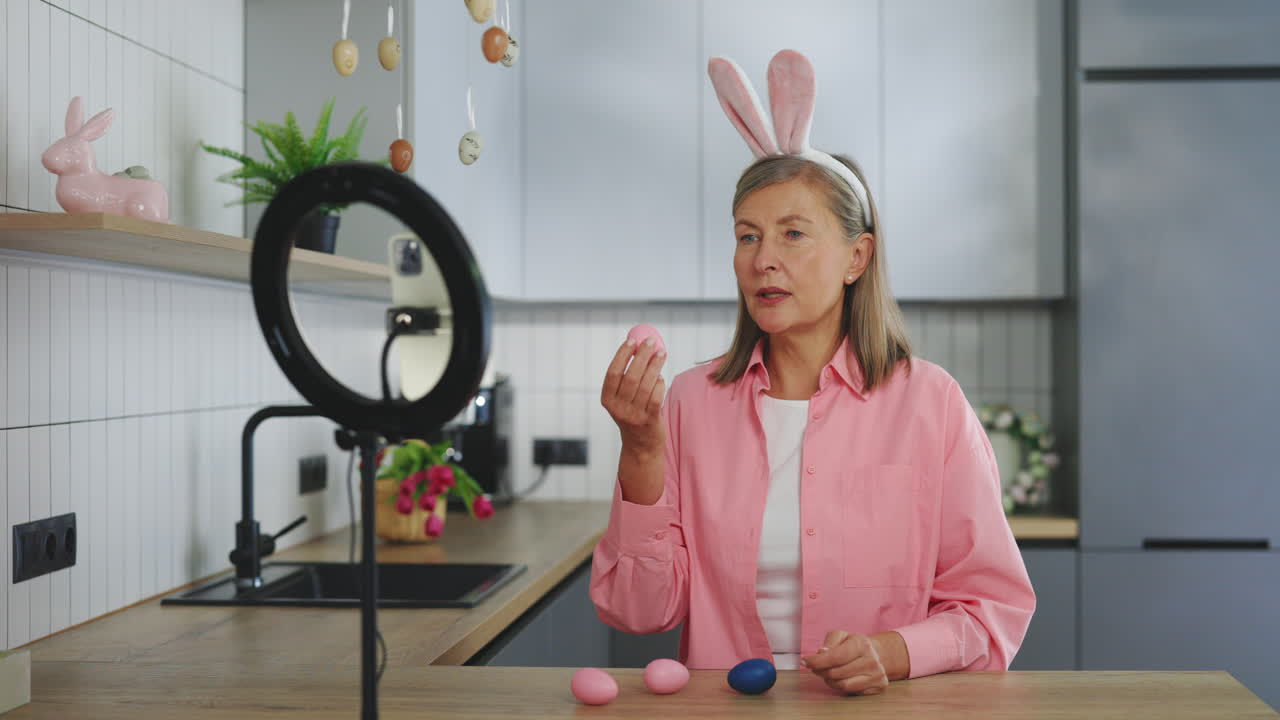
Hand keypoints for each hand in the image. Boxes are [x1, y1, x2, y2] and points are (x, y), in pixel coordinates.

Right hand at [601, 337, 666, 452]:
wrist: (640, 445)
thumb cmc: (632, 413)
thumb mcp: (622, 399)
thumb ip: (627, 376)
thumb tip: (638, 346)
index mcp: (607, 400)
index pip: (613, 373)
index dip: (622, 355)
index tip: (632, 340)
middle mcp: (618, 408)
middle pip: (630, 377)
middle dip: (641, 356)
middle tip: (651, 341)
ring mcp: (634, 416)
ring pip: (646, 385)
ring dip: (654, 366)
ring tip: (661, 353)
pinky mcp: (649, 421)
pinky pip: (656, 397)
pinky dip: (659, 384)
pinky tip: (660, 376)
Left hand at [801, 630, 889, 695]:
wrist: (877, 654)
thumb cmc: (854, 645)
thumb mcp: (841, 636)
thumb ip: (830, 642)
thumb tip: (821, 653)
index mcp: (862, 643)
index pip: (836, 657)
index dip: (818, 661)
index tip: (805, 662)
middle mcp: (872, 660)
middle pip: (836, 673)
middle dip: (821, 671)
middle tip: (816, 668)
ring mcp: (877, 674)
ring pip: (843, 685)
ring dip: (830, 680)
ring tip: (827, 673)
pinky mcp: (879, 686)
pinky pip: (852, 691)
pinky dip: (841, 686)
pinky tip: (841, 678)